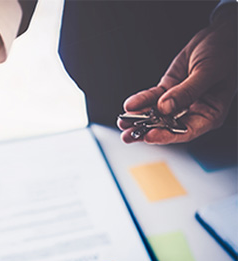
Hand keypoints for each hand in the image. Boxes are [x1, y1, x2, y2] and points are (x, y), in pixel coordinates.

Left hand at [117, 11, 236, 143]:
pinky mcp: (168, 91)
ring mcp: (178, 102)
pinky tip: (130, 106)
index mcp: (208, 113)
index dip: (167, 135)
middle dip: (146, 130)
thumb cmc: (225, 54)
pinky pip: (152, 98)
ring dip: (139, 119)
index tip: (150, 136)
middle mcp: (192, 111)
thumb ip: (187, 92)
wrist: (220, 35)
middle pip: (167, 126)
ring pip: (156, 114)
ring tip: (123, 124)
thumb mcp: (207, 72)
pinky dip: (141, 101)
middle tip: (129, 135)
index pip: (186, 130)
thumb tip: (164, 107)